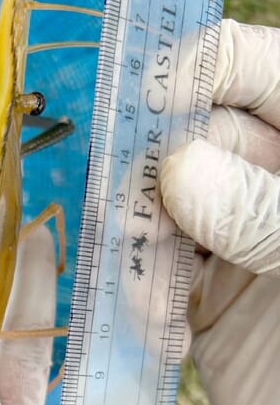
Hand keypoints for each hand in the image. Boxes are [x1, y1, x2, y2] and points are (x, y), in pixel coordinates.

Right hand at [160, 20, 279, 404]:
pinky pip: (152, 276)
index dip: (208, 69)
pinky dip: (142, 300)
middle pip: (193, 139)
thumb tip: (177, 166)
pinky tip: (163, 335)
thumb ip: (268, 212)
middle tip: (139, 224)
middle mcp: (275, 188)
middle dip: (159, 179)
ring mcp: (239, 245)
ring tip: (154, 303)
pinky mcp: (206, 303)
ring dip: (142, 250)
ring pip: (159, 209)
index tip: (149, 100)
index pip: (265, 71)